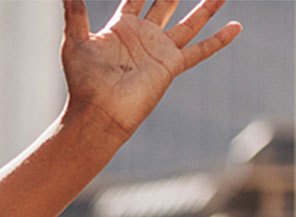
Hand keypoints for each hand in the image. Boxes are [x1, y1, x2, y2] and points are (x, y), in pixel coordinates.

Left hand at [61, 0, 240, 137]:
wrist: (99, 111)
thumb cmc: (83, 80)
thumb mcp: (75, 41)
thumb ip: (75, 14)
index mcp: (121, 28)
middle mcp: (143, 36)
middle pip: (165, 4)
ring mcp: (160, 50)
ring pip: (190, 22)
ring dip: (206, 7)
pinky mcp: (172, 65)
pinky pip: (200, 50)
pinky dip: (219, 40)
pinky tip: (235, 27)